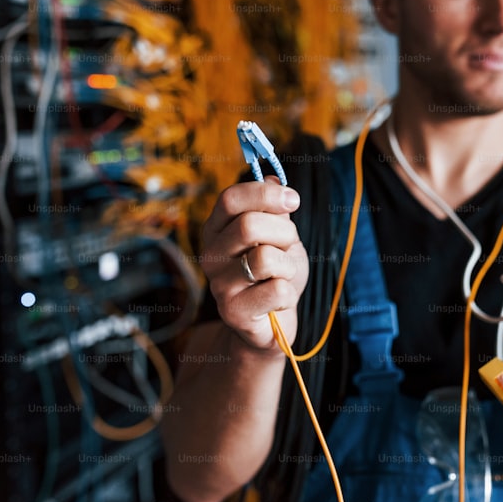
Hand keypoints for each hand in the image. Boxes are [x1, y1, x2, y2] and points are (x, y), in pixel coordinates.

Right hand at [200, 177, 308, 351]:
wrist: (271, 323)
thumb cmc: (274, 274)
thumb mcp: (277, 235)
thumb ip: (273, 209)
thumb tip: (273, 177)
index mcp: (216, 230)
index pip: (230, 198)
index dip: (265, 194)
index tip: (292, 200)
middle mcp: (210, 256)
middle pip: (249, 225)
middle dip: (284, 233)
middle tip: (289, 246)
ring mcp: (218, 285)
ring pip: (265, 258)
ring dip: (288, 265)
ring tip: (282, 275)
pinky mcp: (233, 312)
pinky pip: (277, 290)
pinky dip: (289, 294)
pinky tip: (279, 301)